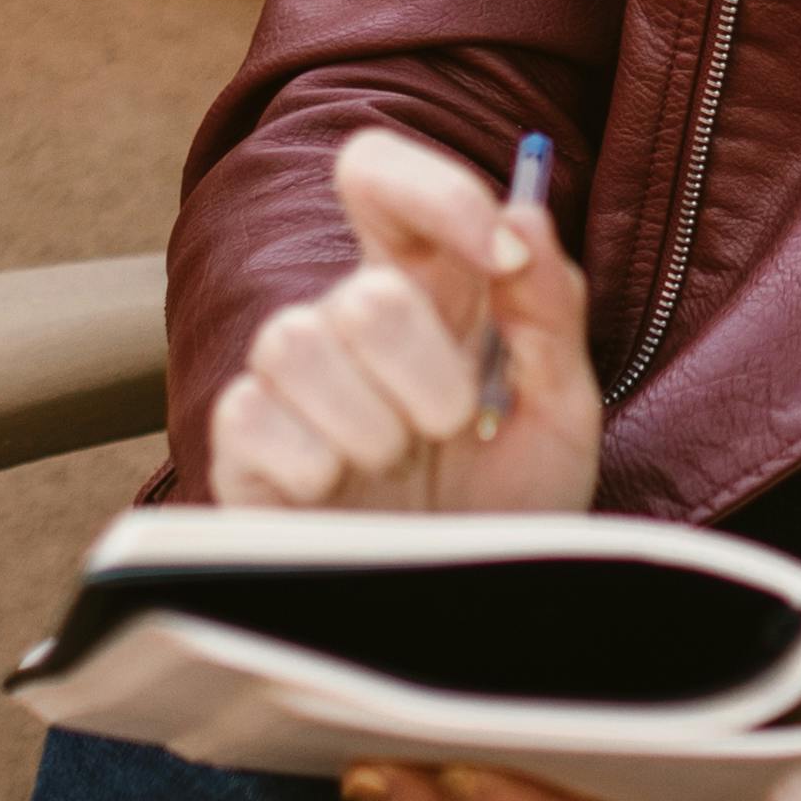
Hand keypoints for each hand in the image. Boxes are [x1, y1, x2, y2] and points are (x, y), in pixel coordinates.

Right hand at [201, 124, 602, 514]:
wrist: (462, 624)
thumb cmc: (507, 513)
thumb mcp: (560, 412)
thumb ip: (550, 312)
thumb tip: (525, 214)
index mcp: (423, 289)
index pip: (380, 176)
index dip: (433, 190)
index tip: (497, 254)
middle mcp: (346, 321)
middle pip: (364, 290)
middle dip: (429, 374)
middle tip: (453, 429)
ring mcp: (287, 382)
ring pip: (298, 341)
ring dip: (373, 425)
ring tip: (396, 469)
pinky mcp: (240, 446)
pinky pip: (255, 417)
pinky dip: (316, 465)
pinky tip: (339, 495)